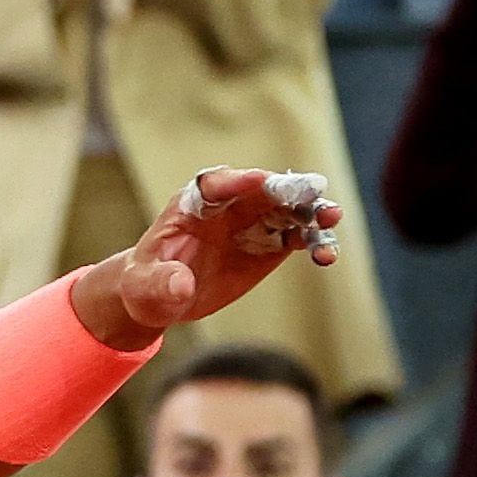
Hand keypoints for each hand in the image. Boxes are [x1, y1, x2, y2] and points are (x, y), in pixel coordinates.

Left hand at [73, 167, 347, 349]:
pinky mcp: (270, 243)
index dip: (235, 180)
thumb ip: (161, 282)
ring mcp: (252, 223)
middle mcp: (227, 206)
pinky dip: (315, 242)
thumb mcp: (145, 287)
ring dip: (311, 211)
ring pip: (288, 210)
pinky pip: (298, 237)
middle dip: (287, 188)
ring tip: (331, 218)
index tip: (258, 179)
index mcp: (191, 204)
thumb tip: (181, 285)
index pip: (214, 184)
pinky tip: (326, 256)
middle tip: (314, 190)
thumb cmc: (146, 284)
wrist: (160, 297)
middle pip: (262, 190)